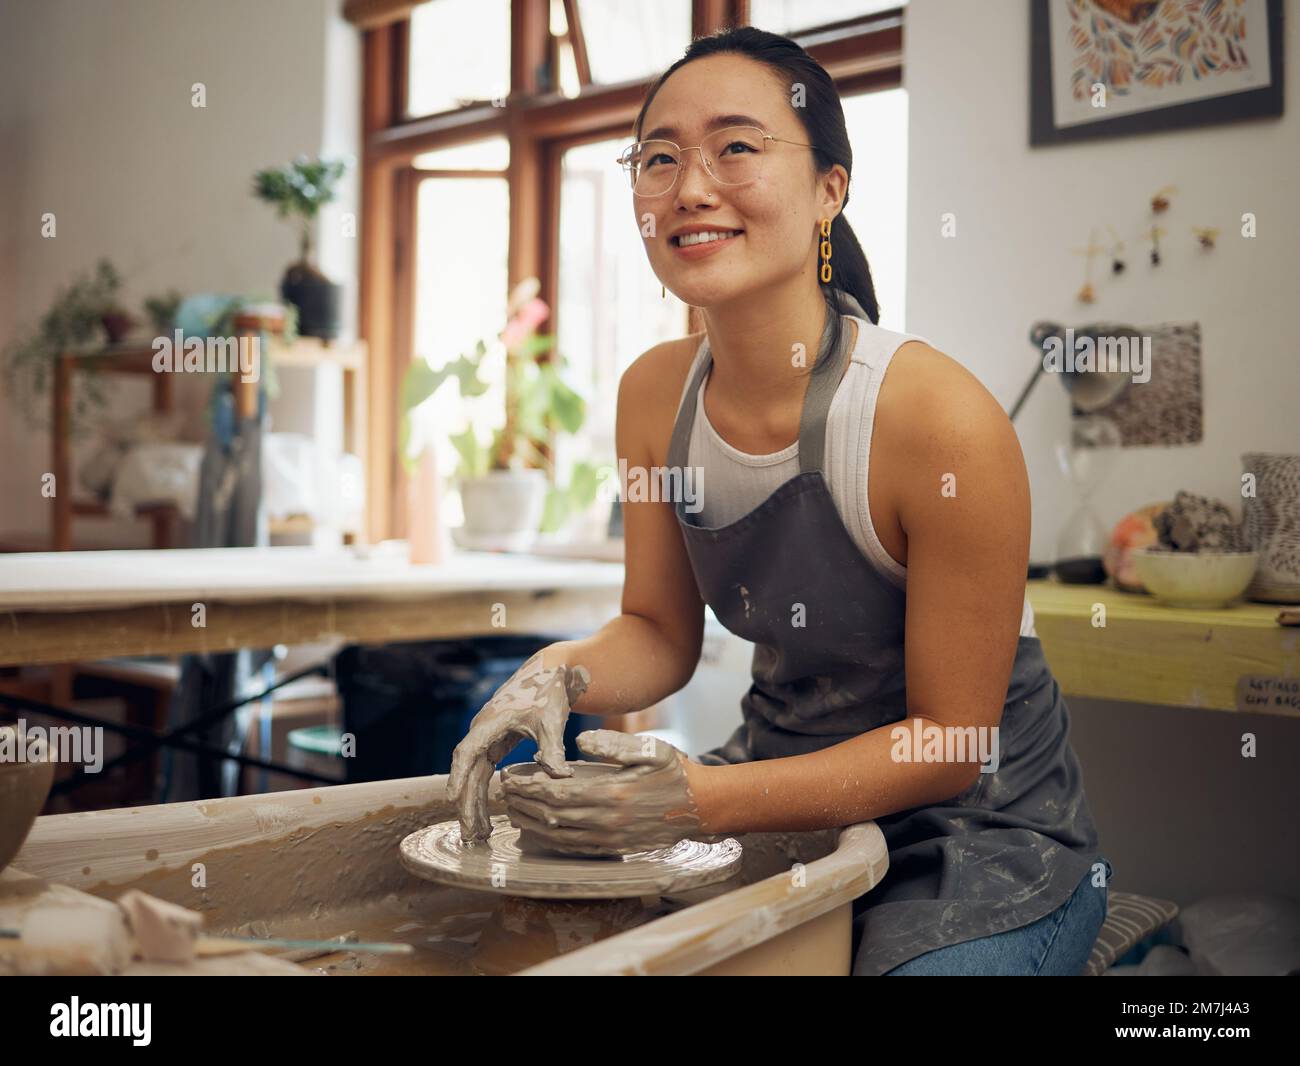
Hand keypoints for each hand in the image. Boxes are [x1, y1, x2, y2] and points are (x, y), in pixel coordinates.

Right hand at [447, 652, 589, 843]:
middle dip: (465, 802)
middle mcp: (482, 731)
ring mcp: (487, 738)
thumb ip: (552, 748)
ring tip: (477, 834)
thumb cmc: (548, 691)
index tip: (452, 799)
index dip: (458, 776)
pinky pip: (484, 773)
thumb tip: (559, 776)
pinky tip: (485, 815)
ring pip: (474, 775)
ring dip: (473, 803)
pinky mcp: (496, 744)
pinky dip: (484, 793)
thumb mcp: (551, 718)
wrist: (550, 672)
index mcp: (490, 722)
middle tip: (469, 834)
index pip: (467, 753)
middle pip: (467, 771)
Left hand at [501, 729, 701, 855]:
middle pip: (551, 815)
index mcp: (611, 793)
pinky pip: (574, 848)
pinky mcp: (614, 849)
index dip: (529, 786)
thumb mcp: (649, 749)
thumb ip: (613, 744)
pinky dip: (551, 840)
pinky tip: (540, 831)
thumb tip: (581, 742)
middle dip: (523, 804)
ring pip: (558, 836)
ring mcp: (609, 839)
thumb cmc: (673, 772)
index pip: (557, 792)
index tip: (511, 777)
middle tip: (504, 793)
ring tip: (513, 811)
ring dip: (531, 824)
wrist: (699, 806)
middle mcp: (606, 820)